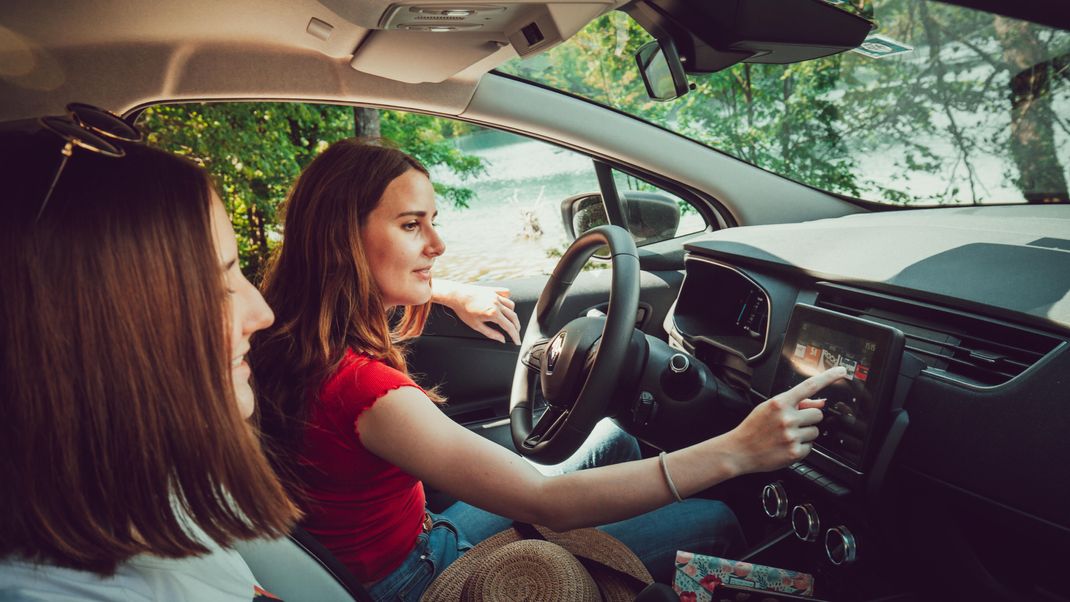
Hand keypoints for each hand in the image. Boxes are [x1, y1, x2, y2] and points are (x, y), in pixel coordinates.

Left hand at [434, 281, 520, 343]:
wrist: (456, 295)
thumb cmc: (463, 310)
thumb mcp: (476, 326)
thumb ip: (491, 334)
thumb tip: (502, 339)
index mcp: (493, 313)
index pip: (509, 327)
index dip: (515, 336)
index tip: (517, 342)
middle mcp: (497, 304)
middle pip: (513, 317)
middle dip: (517, 327)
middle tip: (516, 333)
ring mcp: (496, 296)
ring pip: (511, 305)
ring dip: (513, 314)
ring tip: (510, 320)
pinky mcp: (493, 290)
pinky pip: (506, 293)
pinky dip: (508, 300)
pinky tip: (505, 304)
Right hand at [722, 366, 846, 474]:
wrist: (739, 450)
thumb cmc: (753, 428)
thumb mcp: (769, 408)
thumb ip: (795, 404)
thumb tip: (820, 402)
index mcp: (780, 403)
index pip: (809, 386)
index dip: (828, 377)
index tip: (841, 370)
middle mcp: (787, 418)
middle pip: (818, 414)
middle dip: (809, 419)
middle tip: (793, 424)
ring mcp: (791, 436)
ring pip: (815, 432)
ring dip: (805, 434)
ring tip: (786, 436)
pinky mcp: (794, 452)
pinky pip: (810, 447)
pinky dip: (801, 448)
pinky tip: (786, 446)